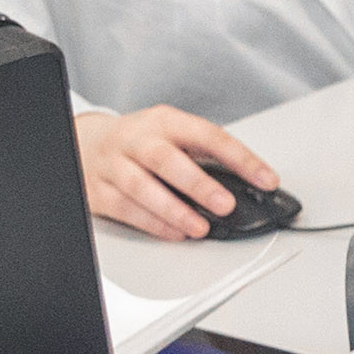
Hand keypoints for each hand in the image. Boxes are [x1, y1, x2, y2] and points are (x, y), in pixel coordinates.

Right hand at [79, 104, 273, 242]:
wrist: (87, 143)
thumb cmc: (142, 141)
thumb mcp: (173, 133)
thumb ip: (204, 154)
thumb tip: (247, 184)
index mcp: (165, 121)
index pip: (207, 135)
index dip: (240, 158)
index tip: (266, 179)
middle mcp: (137, 140)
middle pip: (166, 160)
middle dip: (199, 185)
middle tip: (226, 205)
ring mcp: (115, 164)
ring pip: (141, 187)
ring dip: (174, 211)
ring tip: (200, 227)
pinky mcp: (100, 190)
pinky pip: (127, 209)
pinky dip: (153, 224)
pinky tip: (176, 232)